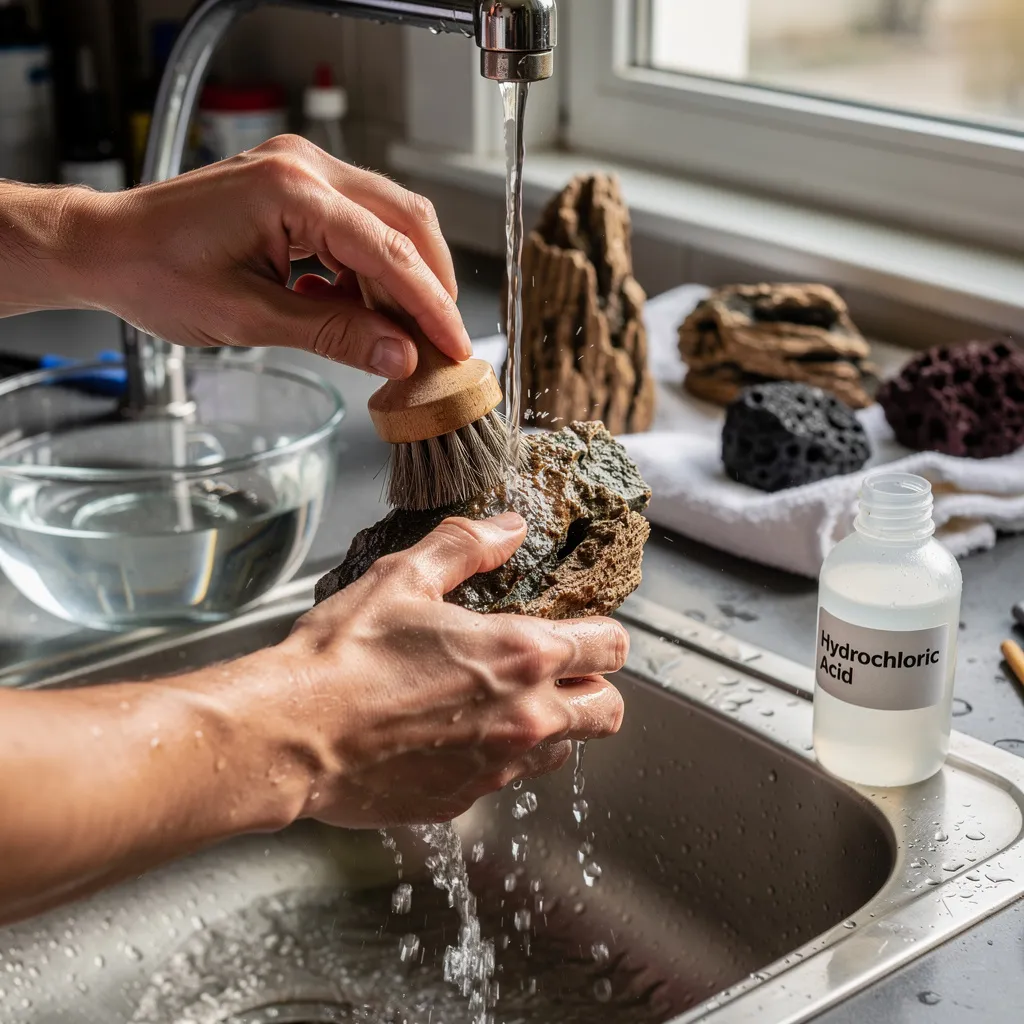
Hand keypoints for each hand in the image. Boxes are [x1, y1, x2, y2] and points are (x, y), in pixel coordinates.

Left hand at [23, 136, 471, 375]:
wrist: (106, 247)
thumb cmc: (156, 274)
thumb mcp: (250, 317)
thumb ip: (335, 333)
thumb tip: (400, 357)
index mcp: (291, 191)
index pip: (390, 251)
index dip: (431, 306)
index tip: (456, 348)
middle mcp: (305, 167)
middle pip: (407, 222)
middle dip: (432, 286)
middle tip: (442, 343)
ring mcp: (302, 170)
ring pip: (390, 222)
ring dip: (403, 281)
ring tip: (402, 335)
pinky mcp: (297, 185)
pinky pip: (359, 224)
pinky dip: (371, 270)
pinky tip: (361, 308)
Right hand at [269, 512, 627, 827]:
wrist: (292, 733)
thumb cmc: (344, 655)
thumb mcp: (403, 578)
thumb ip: (466, 545)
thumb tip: (509, 528)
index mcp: (522, 655)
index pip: (611, 649)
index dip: (605, 636)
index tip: (585, 632)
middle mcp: (525, 717)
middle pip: (608, 712)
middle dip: (594, 689)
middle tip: (558, 673)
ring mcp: (497, 766)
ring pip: (563, 751)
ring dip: (550, 726)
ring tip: (503, 702)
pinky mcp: (463, 801)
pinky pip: (505, 780)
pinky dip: (496, 757)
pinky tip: (454, 735)